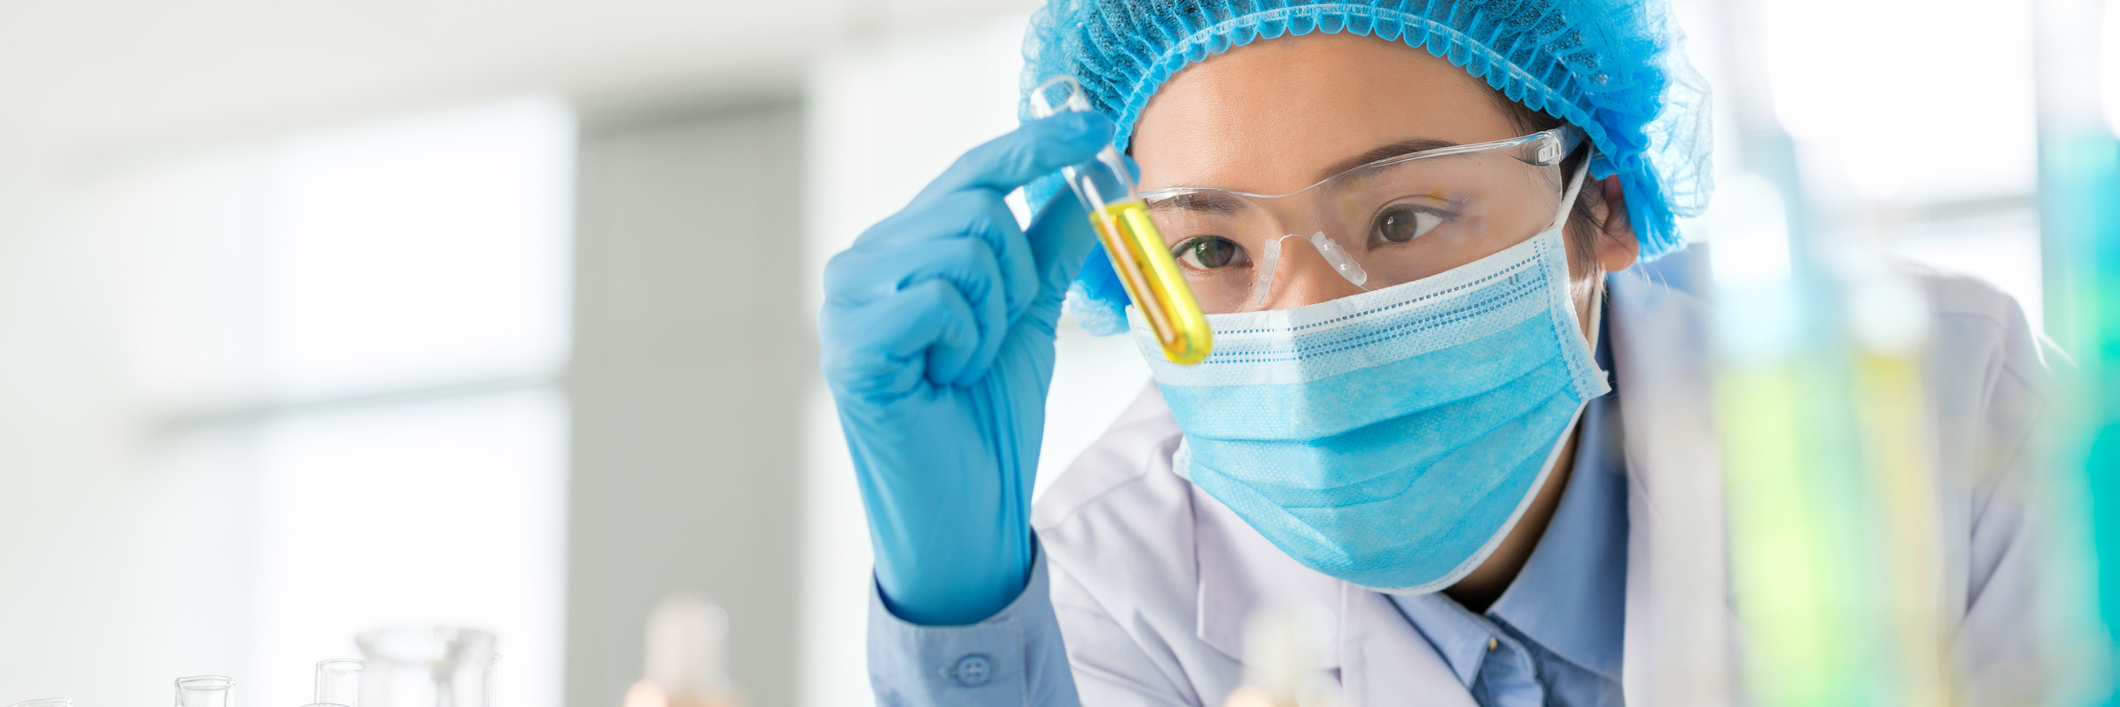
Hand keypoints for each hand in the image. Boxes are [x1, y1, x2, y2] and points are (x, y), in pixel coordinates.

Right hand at [820, 112, 1112, 624]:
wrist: (964, 514)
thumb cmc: (984, 422)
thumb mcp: (1030, 316)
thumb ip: (1049, 244)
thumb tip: (1088, 175)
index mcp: (900, 250)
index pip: (969, 173)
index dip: (1032, 145)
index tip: (1091, 122)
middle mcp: (861, 263)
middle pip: (974, 207)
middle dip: (1015, 275)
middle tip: (993, 337)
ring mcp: (846, 301)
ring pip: (962, 248)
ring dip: (990, 317)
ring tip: (962, 364)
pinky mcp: (851, 342)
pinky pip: (940, 298)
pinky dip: (965, 342)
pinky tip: (943, 379)